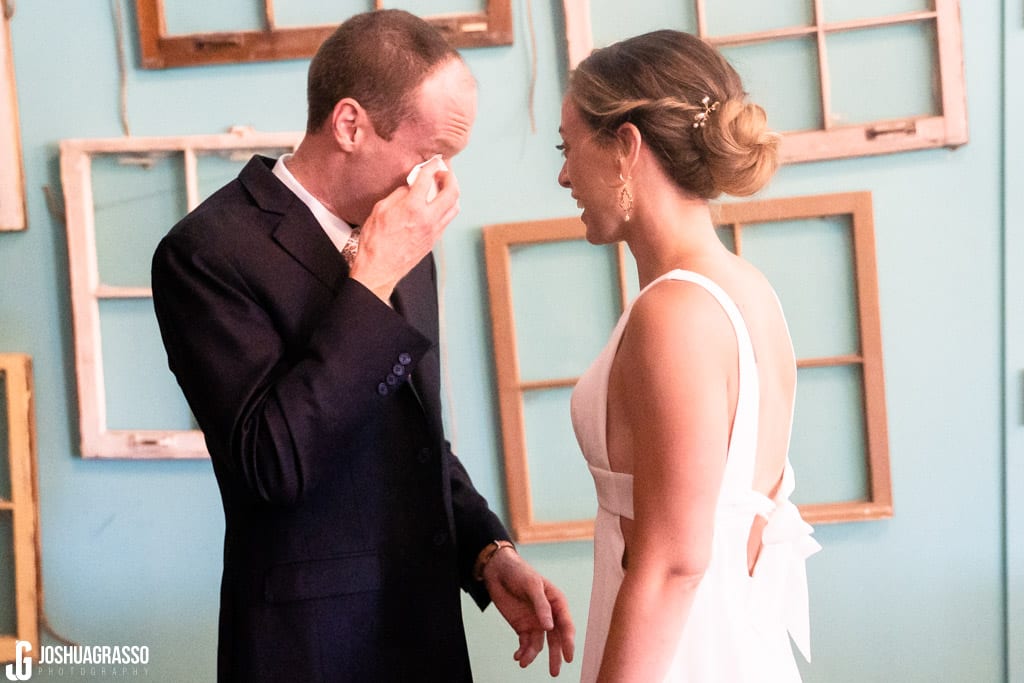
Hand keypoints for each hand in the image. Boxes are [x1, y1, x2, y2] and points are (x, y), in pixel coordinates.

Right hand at [349, 156, 458, 300]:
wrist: (379, 270)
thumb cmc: (374, 242)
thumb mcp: (380, 210)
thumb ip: (398, 195)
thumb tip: (410, 187)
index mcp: (413, 207)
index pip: (428, 179)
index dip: (431, 165)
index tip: (433, 161)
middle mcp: (428, 218)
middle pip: (452, 191)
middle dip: (450, 176)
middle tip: (444, 171)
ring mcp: (434, 231)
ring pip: (454, 207)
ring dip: (452, 193)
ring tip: (444, 186)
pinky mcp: (433, 241)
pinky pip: (447, 220)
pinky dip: (447, 207)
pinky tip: (438, 205)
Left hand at [483, 548, 575, 675]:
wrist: (498, 571)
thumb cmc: (519, 572)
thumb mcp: (532, 585)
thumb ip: (541, 606)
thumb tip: (550, 627)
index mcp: (557, 602)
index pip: (566, 625)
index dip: (568, 641)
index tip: (568, 657)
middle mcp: (549, 615)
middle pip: (555, 639)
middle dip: (555, 656)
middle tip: (554, 672)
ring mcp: (535, 622)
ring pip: (539, 644)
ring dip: (532, 654)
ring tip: (524, 662)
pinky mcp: (522, 626)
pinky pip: (525, 643)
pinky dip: (522, 651)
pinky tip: (517, 656)